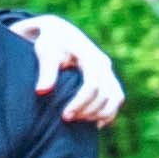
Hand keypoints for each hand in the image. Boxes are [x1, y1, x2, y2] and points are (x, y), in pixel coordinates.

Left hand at [16, 12, 124, 130]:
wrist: (60, 33)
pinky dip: (110, 112)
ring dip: (100, 114)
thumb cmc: (50, 42)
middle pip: (105, 94)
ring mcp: (108, 70)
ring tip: (80, 121)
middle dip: (87, 111)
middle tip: (67, 119)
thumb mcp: (45, 51)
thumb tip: (42, 91)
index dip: (81, 102)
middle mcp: (103, 62)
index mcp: (89, 54)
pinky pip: (117, 98)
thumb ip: (46, 70)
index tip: (65, 115)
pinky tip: (95, 124)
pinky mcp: (109, 78)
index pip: (92, 83)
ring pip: (116, 98)